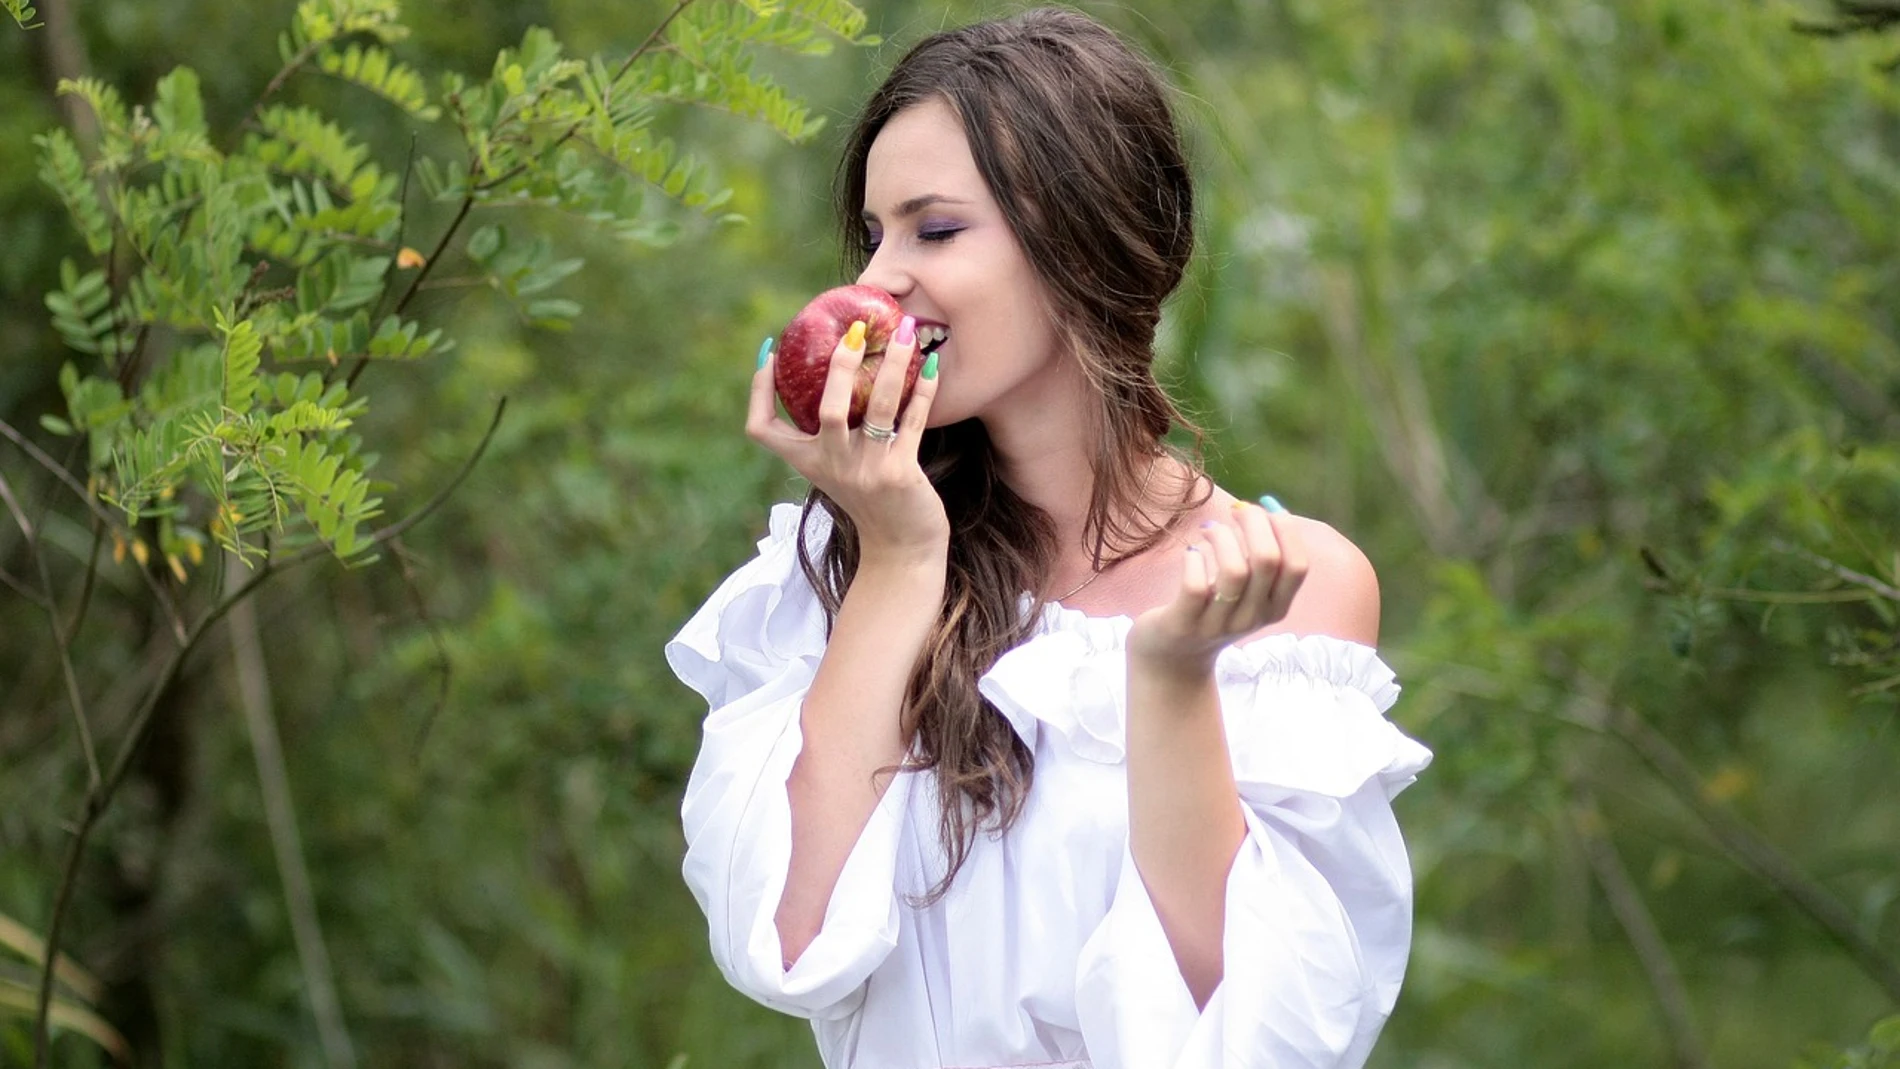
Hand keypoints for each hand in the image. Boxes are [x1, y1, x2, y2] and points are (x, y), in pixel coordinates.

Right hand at [746, 316, 948, 564]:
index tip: (768, 353)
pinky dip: (923, 392)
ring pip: (877, 407)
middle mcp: (832, 465)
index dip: (758, 390)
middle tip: (854, 332)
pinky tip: (931, 367)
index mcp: (807, 462)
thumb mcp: (837, 470)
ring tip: (903, 331)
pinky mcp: (900, 474)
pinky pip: (913, 422)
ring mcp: (867, 471)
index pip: (762, 428)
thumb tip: (834, 376)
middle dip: (840, 366)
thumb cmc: (869, 500)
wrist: (901, 549)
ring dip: (892, 365)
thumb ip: (830, 435)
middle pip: (826, 409)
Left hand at [1126, 499, 1307, 679]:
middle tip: (1236, 510)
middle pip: (1268, 560)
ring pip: (1234, 571)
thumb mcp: (1247, 593)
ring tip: (1209, 531)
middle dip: (1254, 522)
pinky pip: (1195, 585)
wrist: (1172, 659)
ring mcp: (1218, 624)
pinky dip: (1193, 558)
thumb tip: (1268, 508)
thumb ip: (1260, 559)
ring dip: (1222, 538)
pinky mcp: (1184, 624)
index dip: (1286, 529)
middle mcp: (1252, 618)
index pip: (1297, 566)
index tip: (1266, 509)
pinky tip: (1191, 553)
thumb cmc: (1212, 611)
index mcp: (1275, 608)